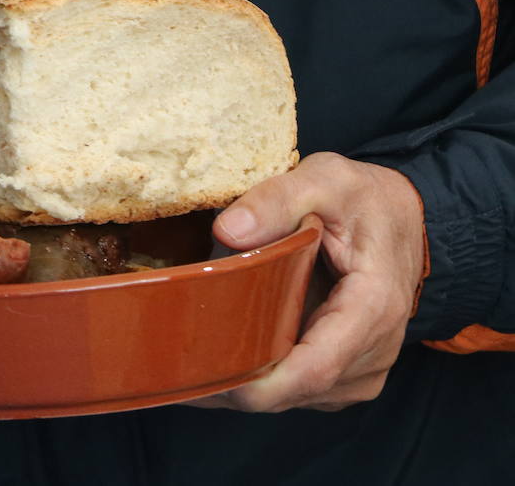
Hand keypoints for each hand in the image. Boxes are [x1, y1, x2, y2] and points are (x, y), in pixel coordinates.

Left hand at [186, 152, 425, 411]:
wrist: (404, 220)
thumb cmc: (366, 200)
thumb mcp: (327, 179)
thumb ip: (278, 199)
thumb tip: (227, 231)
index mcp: (373, 308)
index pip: (315, 368)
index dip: (260, 385)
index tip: (207, 379)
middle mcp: (373, 351)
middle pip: (295, 389)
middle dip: (233, 386)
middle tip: (171, 366)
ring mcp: (359, 369)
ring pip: (291, 396)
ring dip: (239, 386)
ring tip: (182, 361)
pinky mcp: (343, 373)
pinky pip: (295, 389)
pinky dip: (254, 379)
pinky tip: (214, 358)